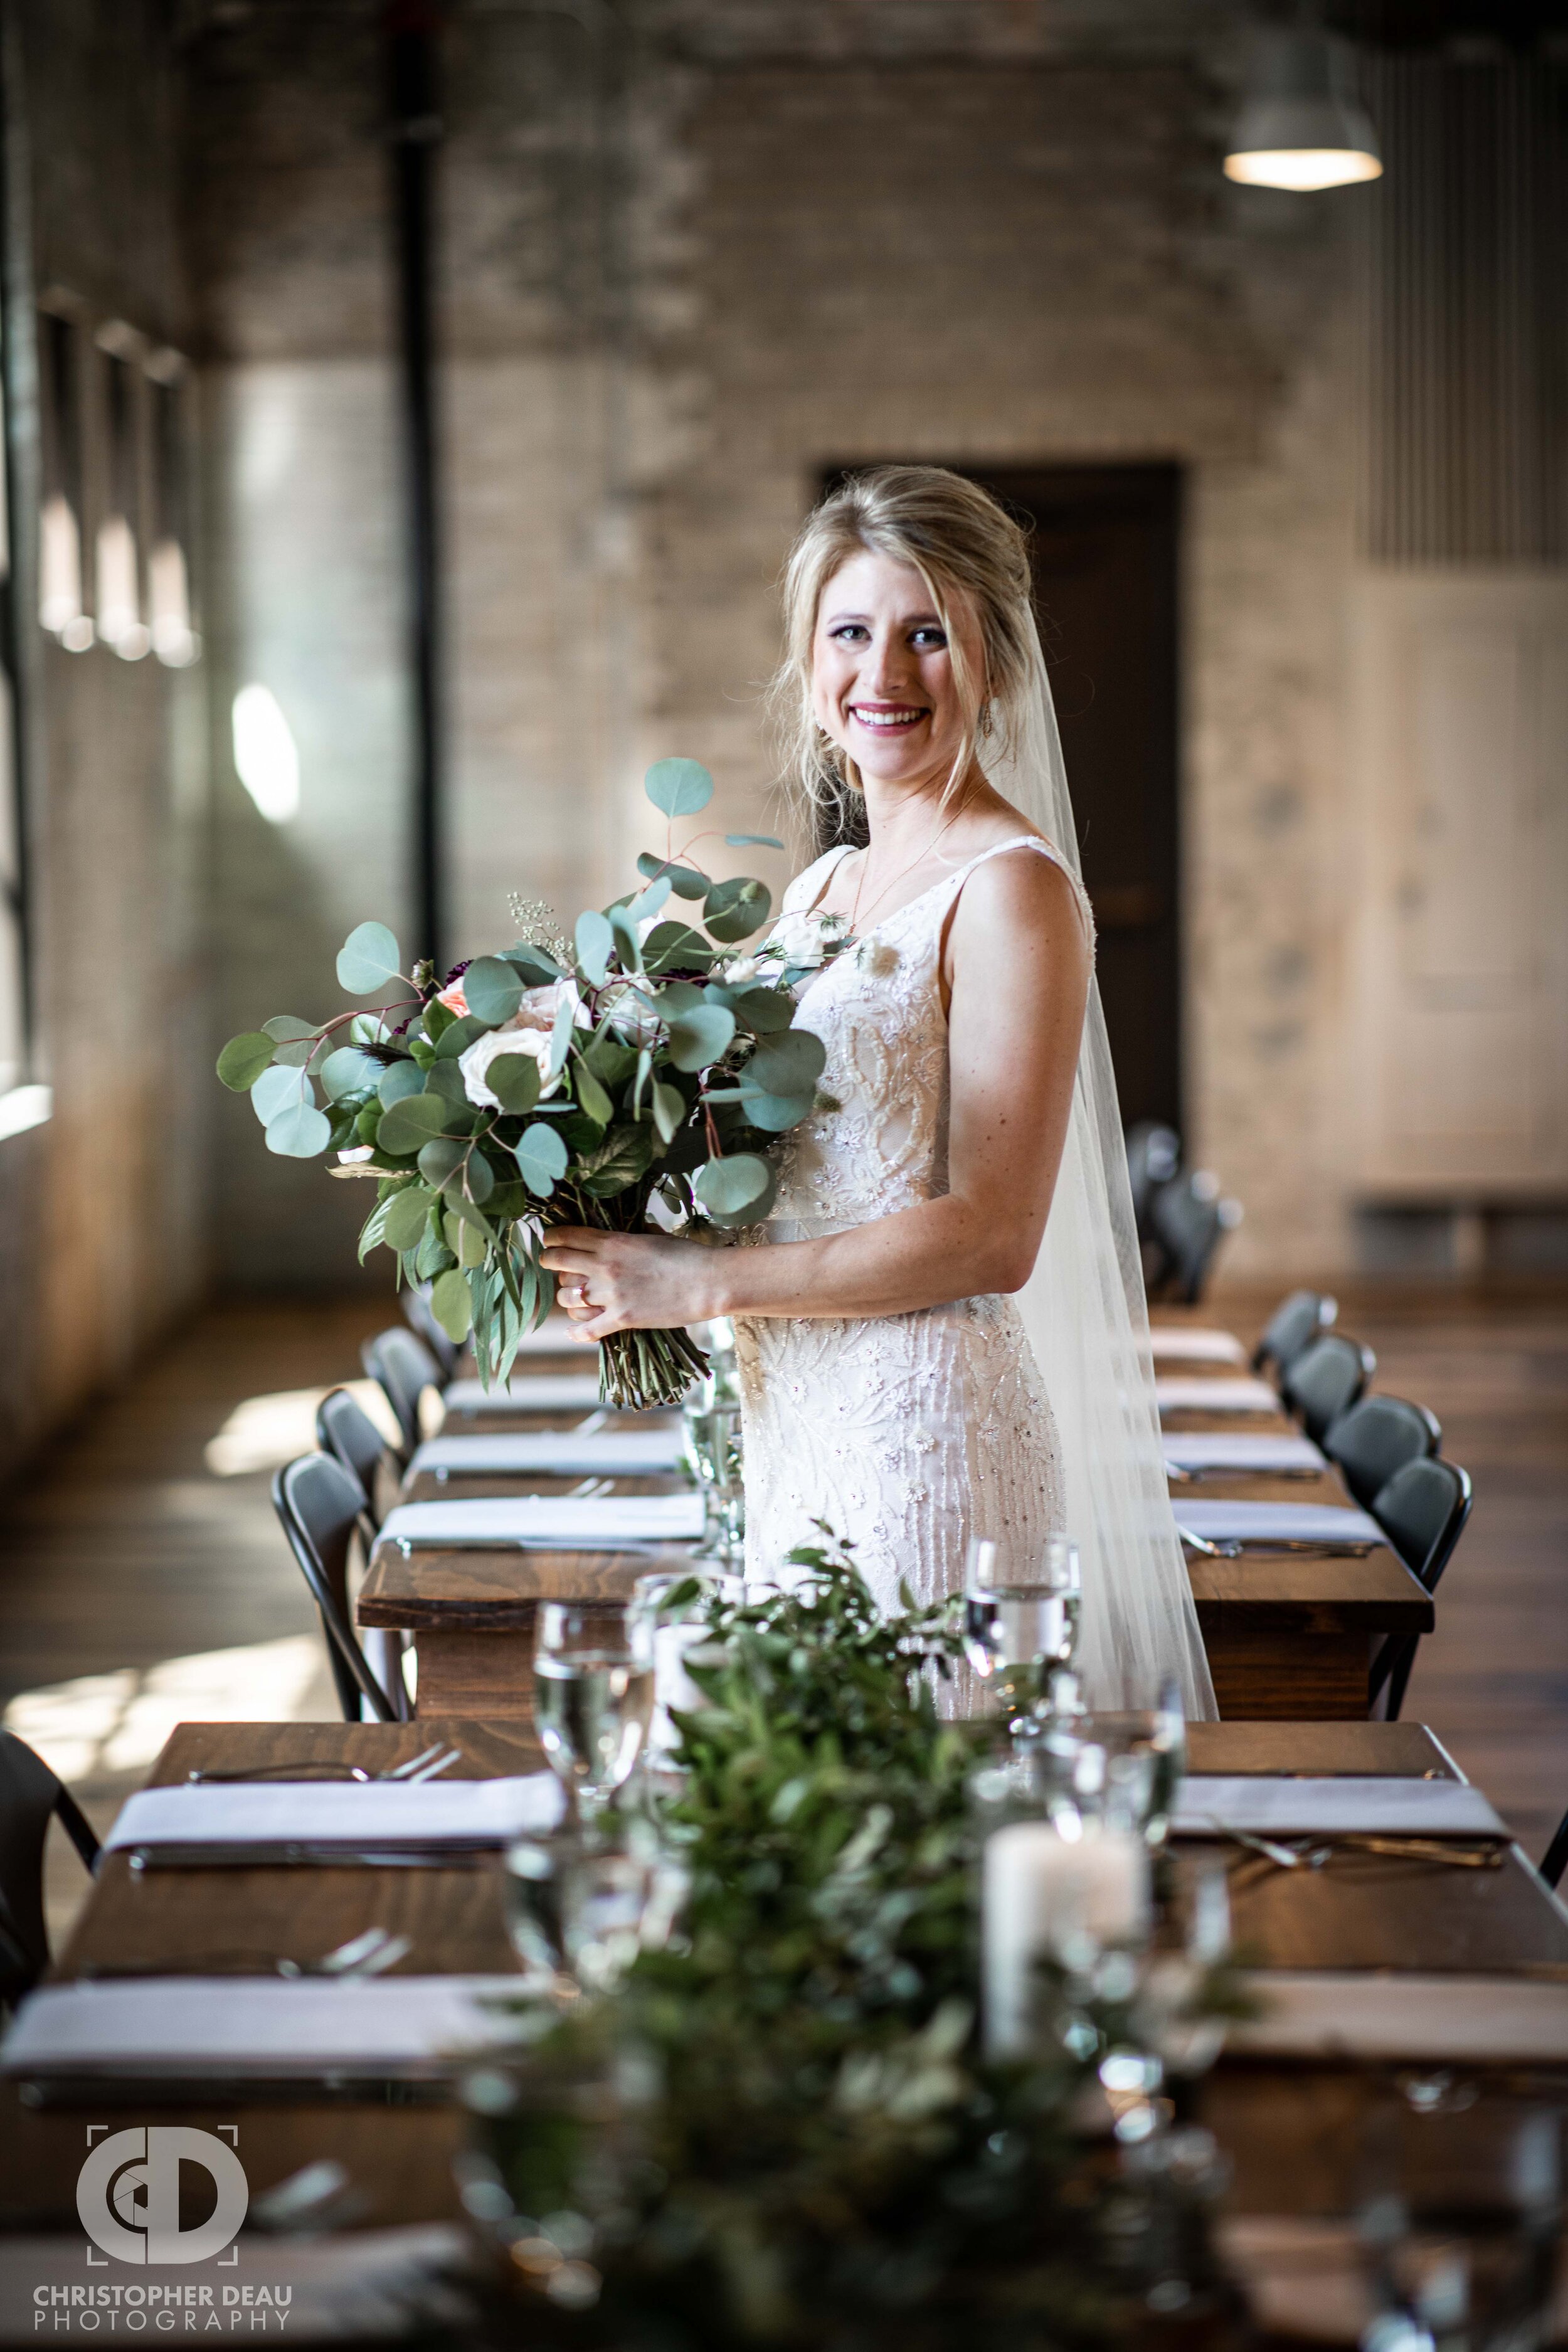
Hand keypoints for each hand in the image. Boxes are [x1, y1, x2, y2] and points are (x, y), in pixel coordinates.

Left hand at [538, 1226, 726, 1339]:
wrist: (709, 1283)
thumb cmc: (687, 1255)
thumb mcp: (655, 1236)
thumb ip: (632, 1234)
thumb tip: (622, 1231)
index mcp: (612, 1241)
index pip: (565, 1236)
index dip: (551, 1239)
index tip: (550, 1242)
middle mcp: (605, 1266)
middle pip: (557, 1263)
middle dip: (548, 1263)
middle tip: (551, 1266)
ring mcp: (612, 1295)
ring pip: (566, 1298)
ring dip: (566, 1297)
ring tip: (573, 1298)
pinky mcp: (622, 1320)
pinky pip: (587, 1330)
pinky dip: (576, 1333)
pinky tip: (572, 1333)